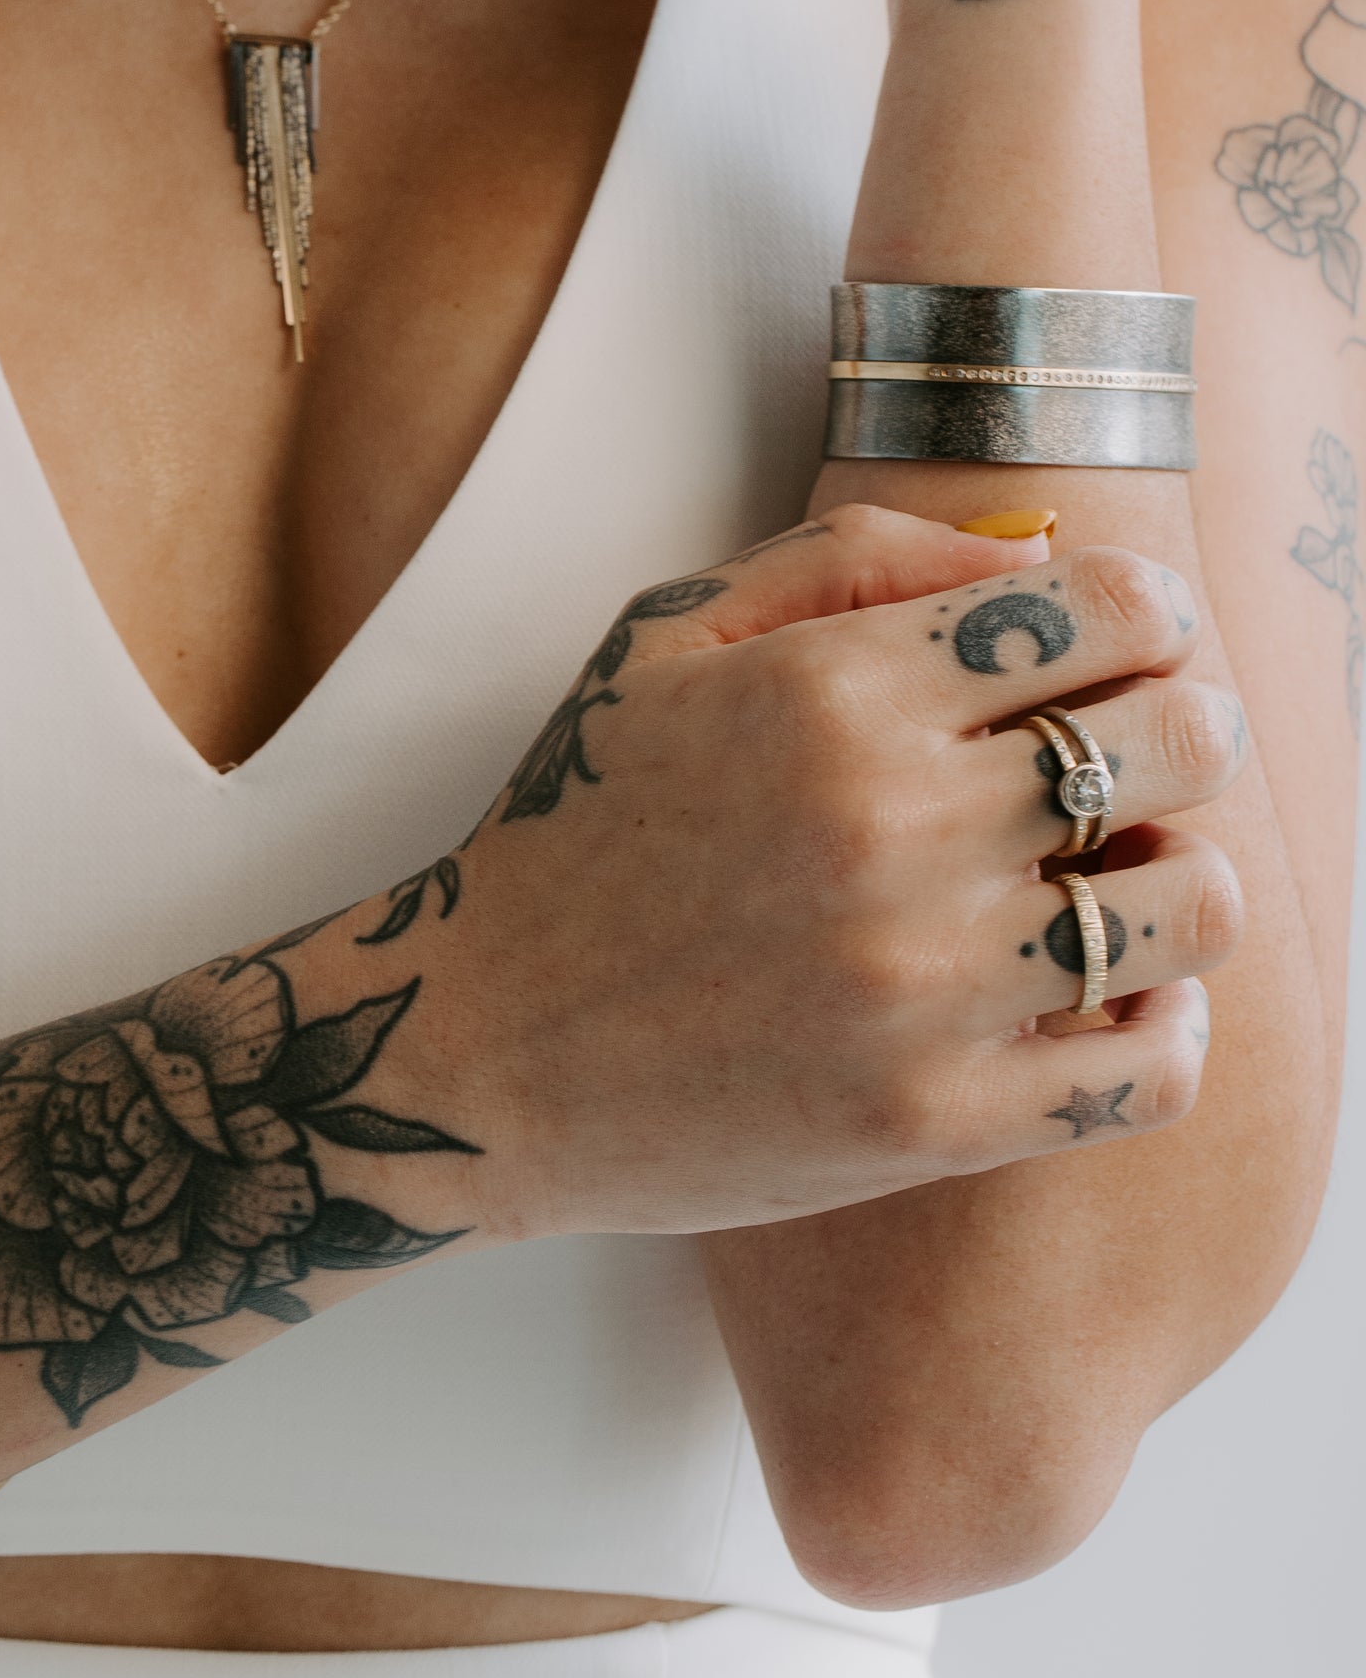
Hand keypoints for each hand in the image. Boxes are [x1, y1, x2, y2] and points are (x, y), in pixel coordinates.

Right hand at [427, 506, 1240, 1240]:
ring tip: (1110, 873)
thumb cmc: (583, 823)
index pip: (1113, 609)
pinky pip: (1155, 1067)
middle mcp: (896, 827)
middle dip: (1180, 726)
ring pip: (1194, 903)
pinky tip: (1106, 988)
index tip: (1122, 644)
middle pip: (1186, 740)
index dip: (1145, 614)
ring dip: (1175, 871)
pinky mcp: (940, 1122)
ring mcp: (926, 986)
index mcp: (836, 689)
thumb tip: (1041, 555)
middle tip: (1125, 753)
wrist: (483, 1048)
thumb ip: (856, 556)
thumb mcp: (672, 634)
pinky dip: (1165, 1019)